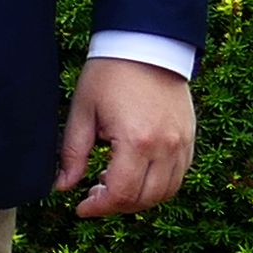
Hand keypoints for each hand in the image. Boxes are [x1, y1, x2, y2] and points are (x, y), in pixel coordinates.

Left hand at [55, 58, 196, 215]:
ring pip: (166, 192)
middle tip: (94, 195)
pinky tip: (137, 173)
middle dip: (117, 206)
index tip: (81, 207)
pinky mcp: (190, 138)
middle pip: (145, 199)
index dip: (98, 208)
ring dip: (140, 199)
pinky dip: (159, 185)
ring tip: (114, 184)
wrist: (147, 44)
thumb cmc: (109, 74)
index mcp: (136, 141)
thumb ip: (72, 153)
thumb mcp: (82, 112)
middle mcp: (165, 147)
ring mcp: (182, 143)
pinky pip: (179, 176)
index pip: (121, 194)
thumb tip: (62, 187)